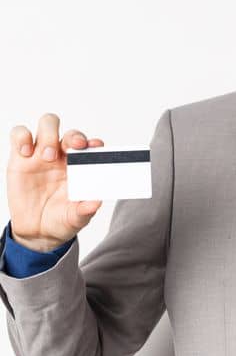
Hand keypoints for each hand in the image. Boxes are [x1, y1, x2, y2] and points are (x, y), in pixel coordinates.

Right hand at [7, 113, 106, 252]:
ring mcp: (42, 154)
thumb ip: (85, 210)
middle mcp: (64, 157)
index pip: (91, 146)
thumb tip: (96, 202)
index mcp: (83, 167)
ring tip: (47, 156)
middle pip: (71, 132)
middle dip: (74, 136)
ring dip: (49, 134)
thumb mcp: (76, 218)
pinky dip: (21, 137)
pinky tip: (25, 152)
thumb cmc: (62, 219)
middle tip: (72, 149)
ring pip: (47, 125)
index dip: (94, 143)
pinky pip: (19, 134)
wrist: (37, 230)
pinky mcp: (20, 157)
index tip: (94, 147)